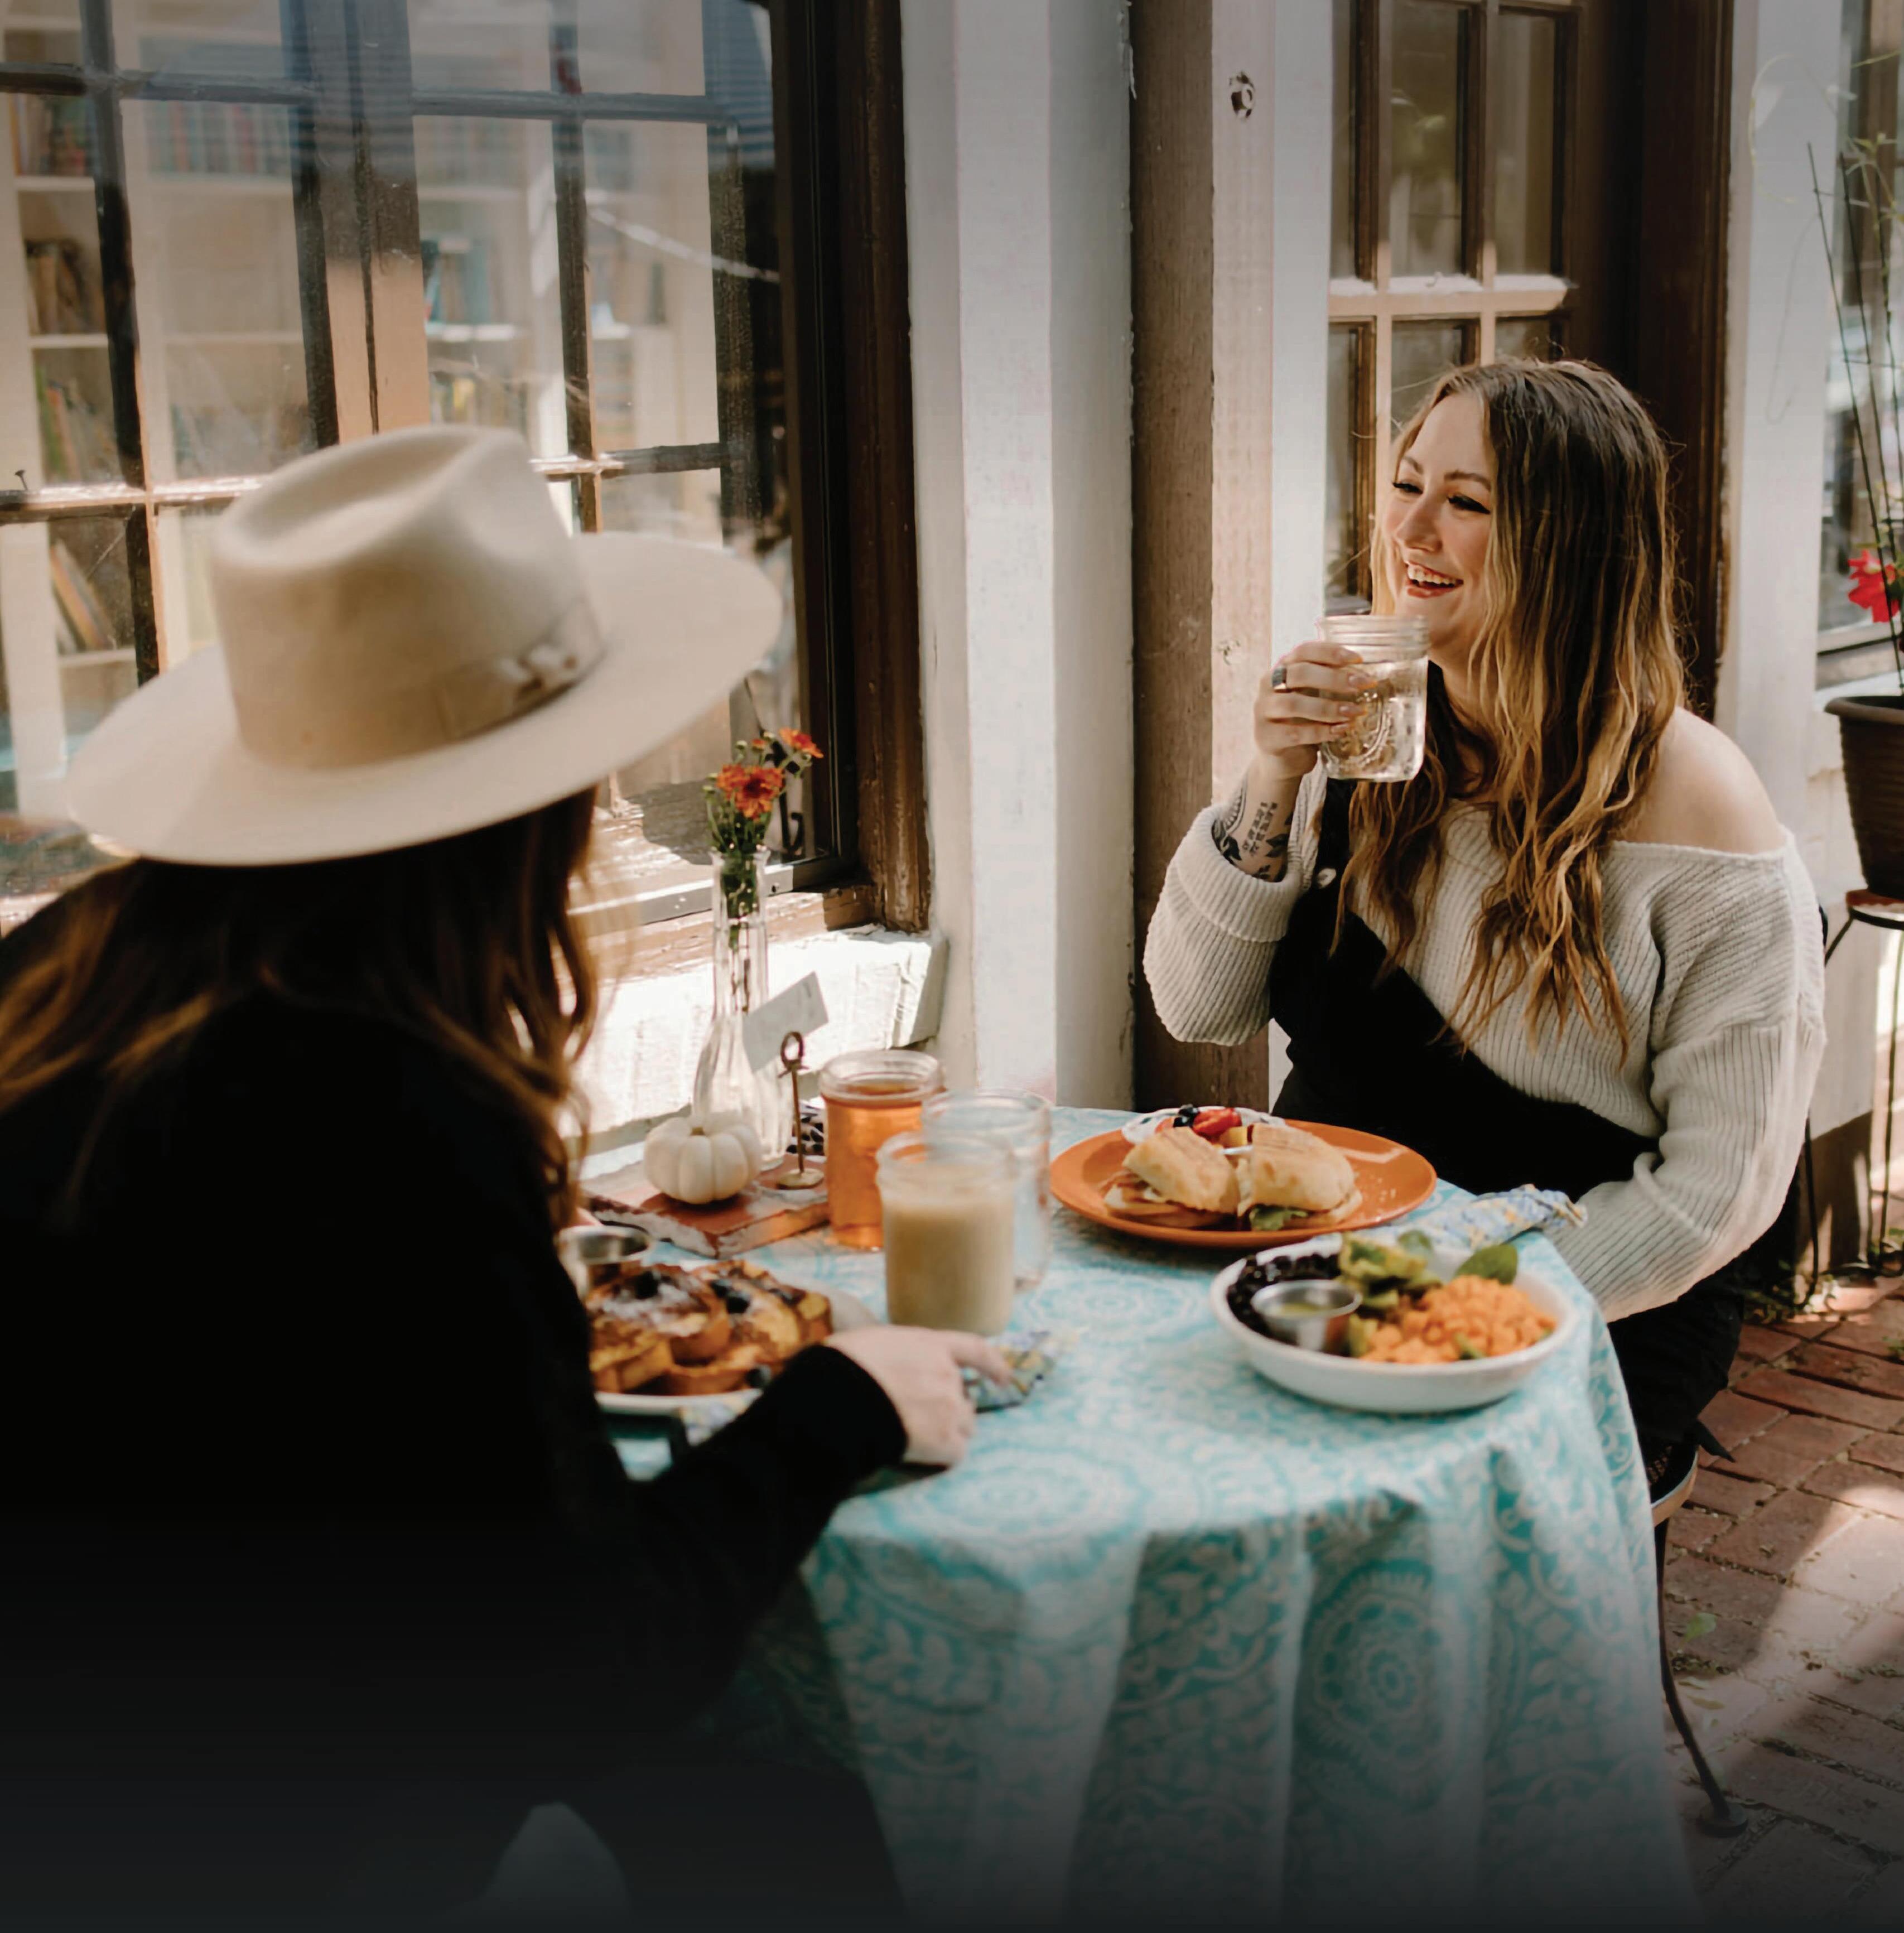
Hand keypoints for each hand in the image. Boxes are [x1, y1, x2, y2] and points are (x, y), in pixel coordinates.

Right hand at [825, 1326, 1012, 1466]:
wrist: (839, 1399)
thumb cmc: (845, 1365)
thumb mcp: (874, 1342)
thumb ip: (897, 1353)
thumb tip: (891, 1364)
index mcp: (931, 1345)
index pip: (974, 1349)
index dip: (992, 1363)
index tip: (1005, 1376)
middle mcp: (947, 1374)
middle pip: (964, 1397)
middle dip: (951, 1409)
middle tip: (924, 1419)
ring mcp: (948, 1408)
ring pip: (965, 1426)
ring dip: (950, 1432)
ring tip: (920, 1439)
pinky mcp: (944, 1440)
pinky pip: (956, 1453)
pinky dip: (943, 1456)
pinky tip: (921, 1456)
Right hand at [1253, 641, 1374, 781]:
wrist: (1282, 758)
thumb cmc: (1302, 721)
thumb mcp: (1313, 696)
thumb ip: (1328, 682)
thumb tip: (1364, 676)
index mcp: (1282, 669)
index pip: (1304, 651)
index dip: (1331, 653)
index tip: (1359, 660)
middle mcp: (1268, 686)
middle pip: (1299, 674)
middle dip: (1335, 678)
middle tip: (1362, 685)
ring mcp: (1263, 712)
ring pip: (1294, 704)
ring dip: (1329, 708)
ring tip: (1355, 712)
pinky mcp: (1266, 737)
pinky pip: (1295, 733)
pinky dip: (1321, 732)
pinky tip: (1341, 730)